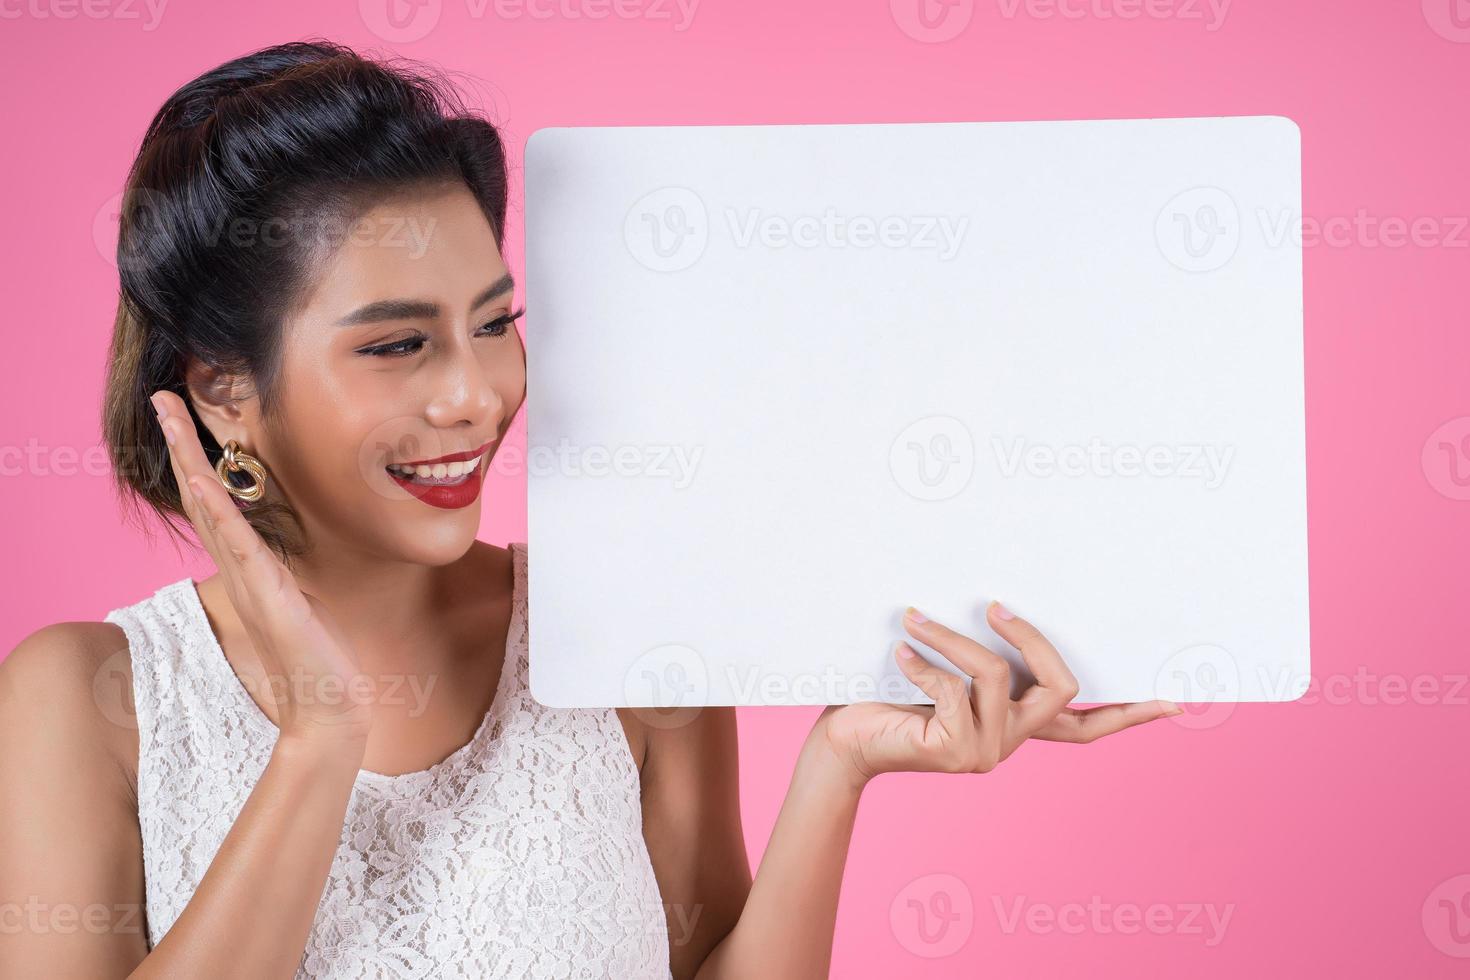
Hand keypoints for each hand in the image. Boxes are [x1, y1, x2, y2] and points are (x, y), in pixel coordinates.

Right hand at [150, 390, 373, 747]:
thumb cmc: (319, 660)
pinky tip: (201, 479)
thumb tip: (291, 554)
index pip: (217, 502)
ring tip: (171, 418)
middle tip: (162, 398)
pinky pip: (238, 544)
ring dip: (190, 459)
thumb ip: (288, 574)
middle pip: (200, 494)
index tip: (186, 418)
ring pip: (210, 509)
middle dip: (182, 443)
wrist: (328, 709)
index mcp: (250, 567)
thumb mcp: (304, 601)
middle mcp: (241, 568)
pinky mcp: (267, 594)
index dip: (198, 458)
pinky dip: (217, 510)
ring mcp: (250, 580)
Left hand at [812, 601, 1179, 789]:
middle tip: (995, 605)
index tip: (1175, 700)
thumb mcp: (947, 673)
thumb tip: (1001, 600)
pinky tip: (899, 652)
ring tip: (913, 619)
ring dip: (952, 638)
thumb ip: (983, 657)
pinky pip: (952, 689)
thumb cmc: (889, 698)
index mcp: (1018, 727)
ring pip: (994, 676)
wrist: (844, 743)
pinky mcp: (954, 752)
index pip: (1087, 727)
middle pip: (1060, 687)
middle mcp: (1011, 744)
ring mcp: (986, 753)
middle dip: (1031, 638)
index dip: (1130, 712)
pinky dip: (924, 662)